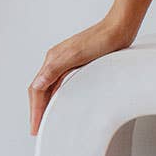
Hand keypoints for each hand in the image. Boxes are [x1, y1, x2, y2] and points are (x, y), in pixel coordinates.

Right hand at [28, 17, 134, 135]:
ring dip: (45, 103)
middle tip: (37, 127)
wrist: (120, 28)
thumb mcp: (77, 55)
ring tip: (45, 119)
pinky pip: (61, 82)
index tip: (36, 127)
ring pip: (49, 86)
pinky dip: (56, 95)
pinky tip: (61, 101)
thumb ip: (55, 69)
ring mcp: (67, 61)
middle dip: (36, 109)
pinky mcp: (78, 62)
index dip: (35, 110)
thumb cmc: (102, 39)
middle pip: (40, 88)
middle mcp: (56, 59)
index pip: (36, 89)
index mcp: (53, 58)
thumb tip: (37, 84)